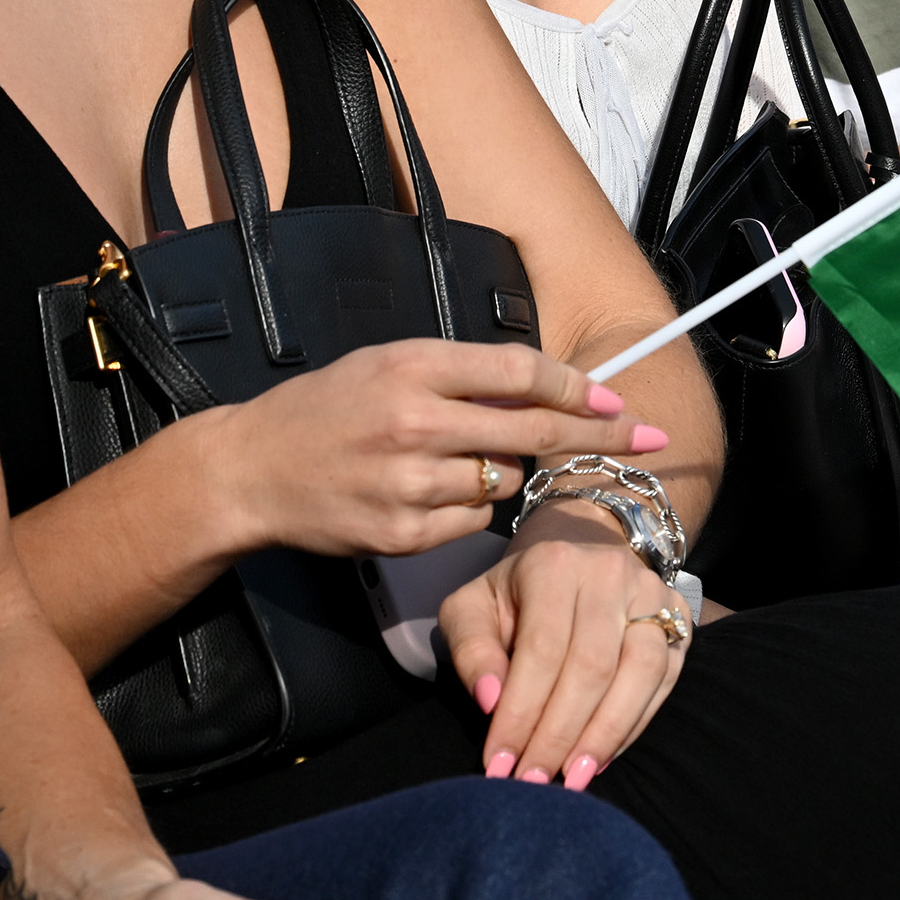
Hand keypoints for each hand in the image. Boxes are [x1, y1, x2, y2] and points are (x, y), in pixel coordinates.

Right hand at [218, 340, 663, 561]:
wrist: (249, 471)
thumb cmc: (324, 410)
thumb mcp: (384, 365)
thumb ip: (457, 375)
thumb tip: (540, 388)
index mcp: (413, 367)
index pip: (518, 372)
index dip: (577, 386)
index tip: (617, 399)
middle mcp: (416, 422)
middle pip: (534, 431)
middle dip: (600, 437)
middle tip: (650, 440)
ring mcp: (410, 483)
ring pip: (504, 482)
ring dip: (503, 473)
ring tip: (452, 461)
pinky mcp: (402, 535)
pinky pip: (471, 522)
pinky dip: (466, 509)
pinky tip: (426, 494)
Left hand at [441, 514, 690, 789]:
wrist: (576, 557)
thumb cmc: (516, 595)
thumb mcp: (473, 609)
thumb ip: (471, 649)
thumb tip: (490, 700)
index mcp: (553, 564)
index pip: (541, 649)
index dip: (522, 712)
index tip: (499, 763)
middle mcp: (609, 572)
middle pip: (591, 666)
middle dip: (559, 734)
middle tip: (533, 782)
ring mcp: (652, 594)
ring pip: (639, 673)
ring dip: (604, 735)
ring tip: (572, 779)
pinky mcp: (680, 618)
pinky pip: (663, 680)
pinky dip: (633, 726)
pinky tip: (601, 757)